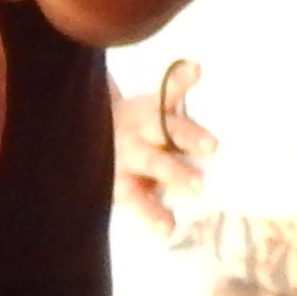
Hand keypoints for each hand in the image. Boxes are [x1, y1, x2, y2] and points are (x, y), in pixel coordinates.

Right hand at [115, 61, 215, 236]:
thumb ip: (174, 88)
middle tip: (213, 145)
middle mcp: (137, 130)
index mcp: (148, 109)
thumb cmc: (134, 127)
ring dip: (175, 174)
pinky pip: (137, 200)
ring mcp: (125, 157)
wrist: (83, 144)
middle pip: (162, 128)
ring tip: (199, 186)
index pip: (167, 91)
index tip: (196, 70)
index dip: (180, 79)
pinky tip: (168, 228)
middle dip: (187, 135)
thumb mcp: (151, 106)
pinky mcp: (118, 184)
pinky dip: (152, 216)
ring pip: (151, 163)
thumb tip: (196, 67)